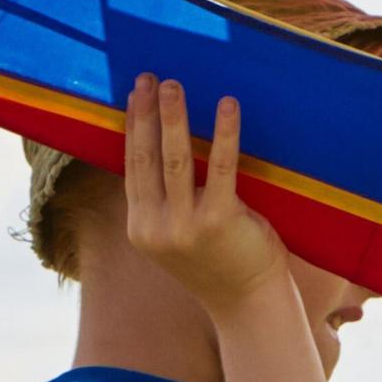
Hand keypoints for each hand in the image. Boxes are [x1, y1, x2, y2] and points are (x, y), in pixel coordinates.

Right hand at [121, 75, 284, 316]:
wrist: (248, 303)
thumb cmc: (219, 262)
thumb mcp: (177, 236)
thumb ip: (164, 204)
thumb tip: (163, 148)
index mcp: (142, 228)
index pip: (132, 168)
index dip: (133, 128)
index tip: (134, 94)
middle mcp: (156, 228)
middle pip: (146, 159)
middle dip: (146, 115)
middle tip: (148, 78)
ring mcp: (185, 226)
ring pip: (175, 160)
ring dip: (173, 118)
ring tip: (173, 85)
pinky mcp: (219, 221)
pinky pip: (221, 167)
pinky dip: (224, 133)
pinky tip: (227, 106)